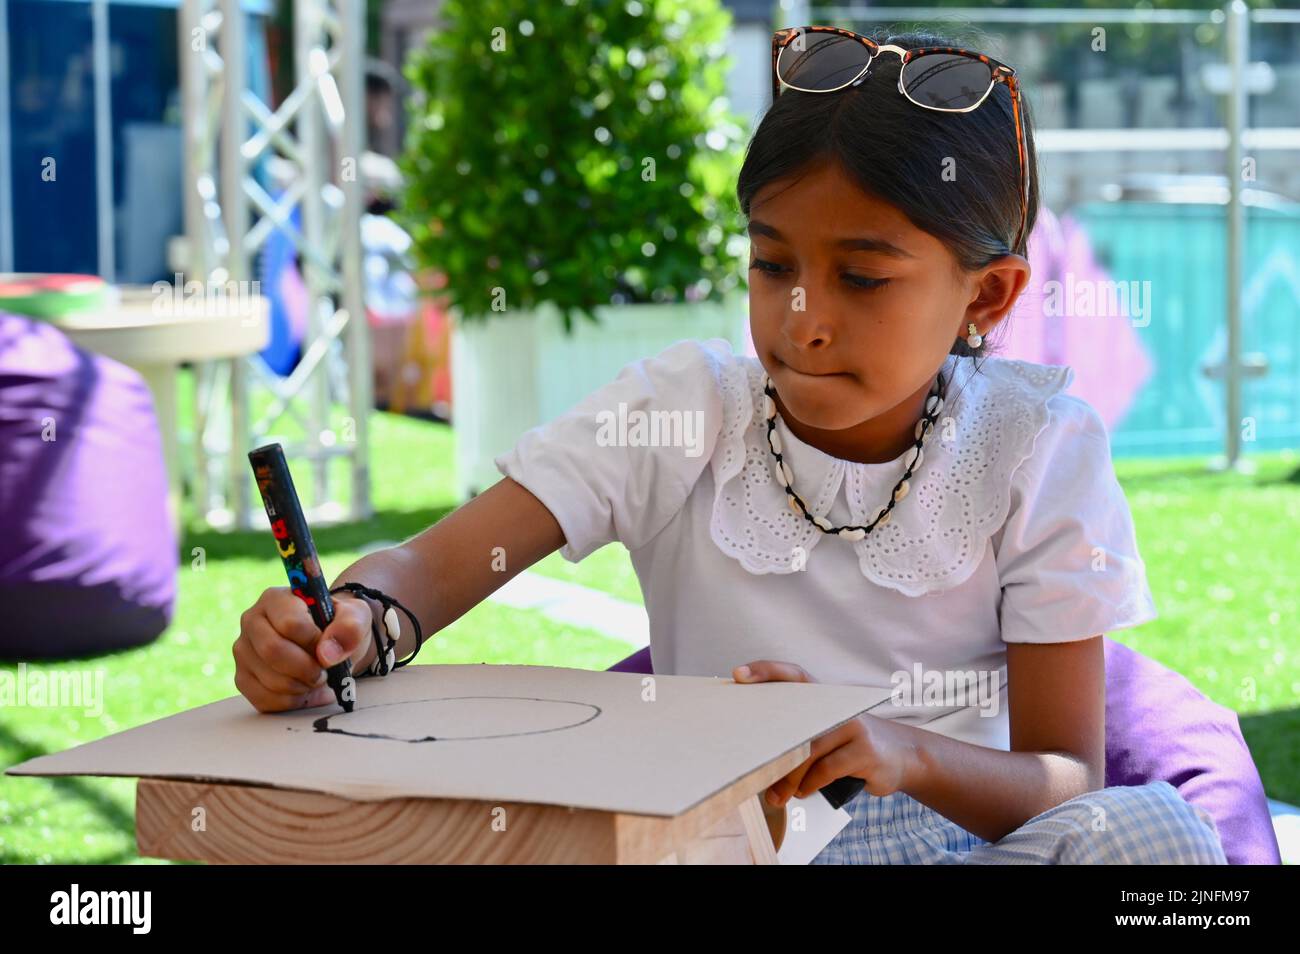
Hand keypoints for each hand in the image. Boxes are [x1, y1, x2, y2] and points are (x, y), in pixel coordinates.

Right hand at [232, 586, 372, 712]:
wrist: (330, 644)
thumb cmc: (339, 626)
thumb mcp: (356, 617)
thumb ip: (349, 627)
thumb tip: (326, 655)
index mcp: (275, 598)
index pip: (289, 623)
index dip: (315, 642)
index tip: (328, 646)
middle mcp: (252, 621)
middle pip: (273, 651)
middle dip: (307, 668)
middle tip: (325, 670)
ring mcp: (244, 650)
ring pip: (269, 680)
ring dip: (303, 687)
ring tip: (317, 679)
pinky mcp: (243, 677)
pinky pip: (263, 700)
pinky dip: (292, 702)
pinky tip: (306, 692)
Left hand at [732, 659, 917, 802]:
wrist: (904, 756)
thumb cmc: (853, 746)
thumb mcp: (830, 732)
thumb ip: (802, 735)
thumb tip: (757, 755)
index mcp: (824, 698)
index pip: (792, 674)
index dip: (766, 670)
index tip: (738, 673)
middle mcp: (838, 707)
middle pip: (792, 725)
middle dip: (769, 750)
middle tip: (748, 770)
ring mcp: (853, 727)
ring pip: (807, 753)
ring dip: (787, 779)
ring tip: (776, 795)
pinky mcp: (865, 751)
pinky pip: (825, 770)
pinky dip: (810, 785)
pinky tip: (803, 793)